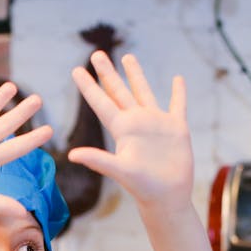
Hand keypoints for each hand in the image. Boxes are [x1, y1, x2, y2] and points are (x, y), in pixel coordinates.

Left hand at [68, 52, 192, 210]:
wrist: (167, 197)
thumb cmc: (143, 187)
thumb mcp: (119, 171)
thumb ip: (98, 160)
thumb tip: (72, 155)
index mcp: (122, 129)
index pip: (101, 102)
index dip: (88, 86)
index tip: (76, 69)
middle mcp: (136, 123)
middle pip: (118, 91)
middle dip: (107, 72)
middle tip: (96, 53)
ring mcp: (156, 124)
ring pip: (143, 91)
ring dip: (136, 75)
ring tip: (127, 56)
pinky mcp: (176, 128)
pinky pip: (177, 105)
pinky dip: (178, 92)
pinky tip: (177, 78)